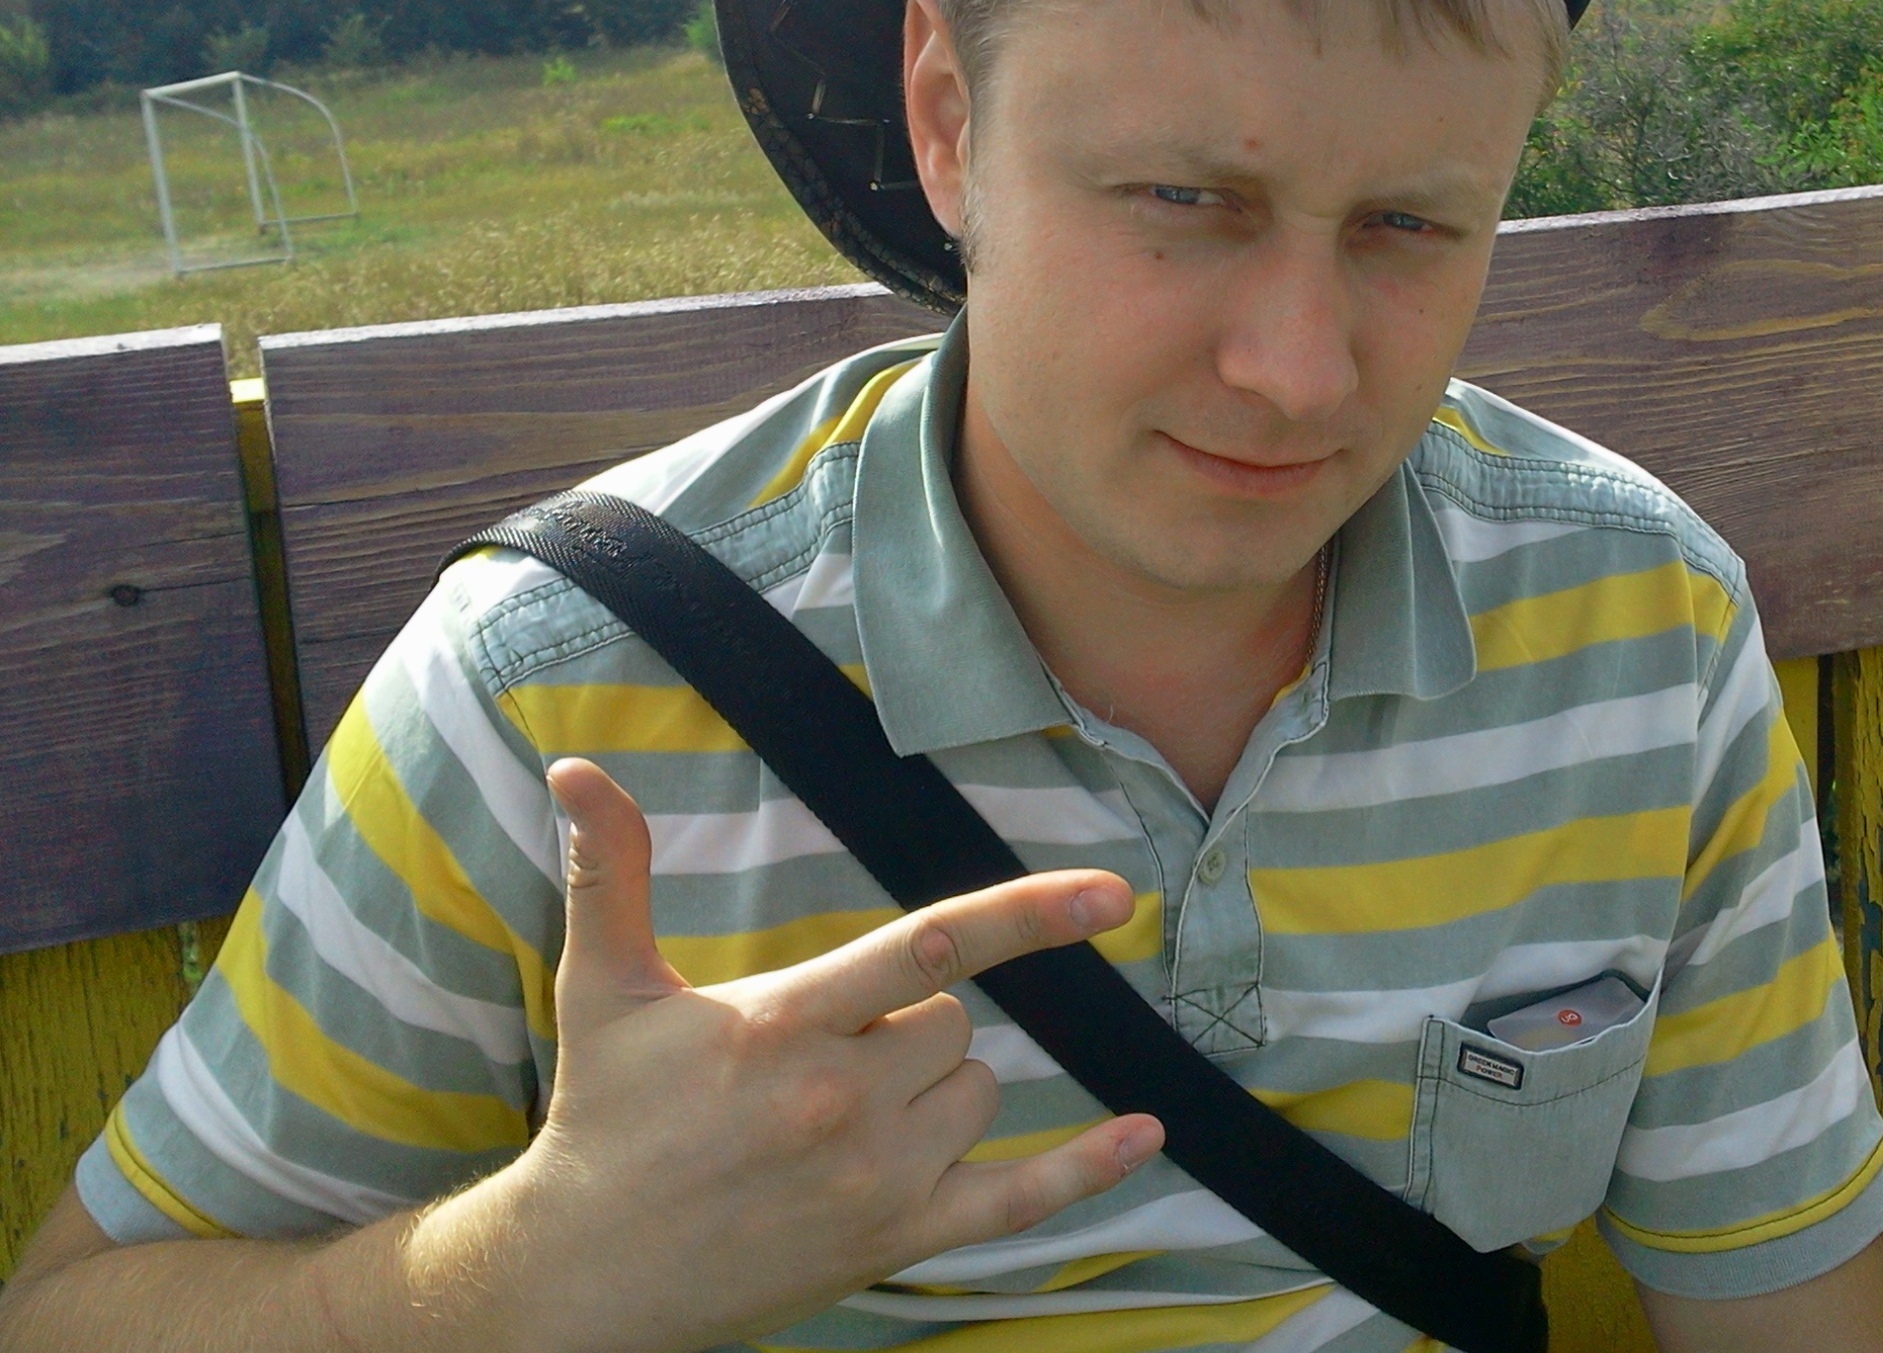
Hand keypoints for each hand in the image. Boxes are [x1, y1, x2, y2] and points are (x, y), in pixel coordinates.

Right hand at [431, 758, 1162, 1352]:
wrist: (587, 1274)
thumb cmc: (603, 1120)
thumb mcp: (604, 989)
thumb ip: (609, 874)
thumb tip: (576, 768)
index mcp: (786, 1023)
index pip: (933, 947)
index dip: (1028, 914)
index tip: (1110, 892)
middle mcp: (844, 1098)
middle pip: (953, 1023)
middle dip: (909, 1023)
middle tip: (821, 1059)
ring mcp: (877, 1177)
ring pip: (976, 1091)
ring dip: (937, 1090)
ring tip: (836, 1120)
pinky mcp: (896, 1239)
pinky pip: (1018, 1202)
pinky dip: (1086, 1170)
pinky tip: (1145, 1134)